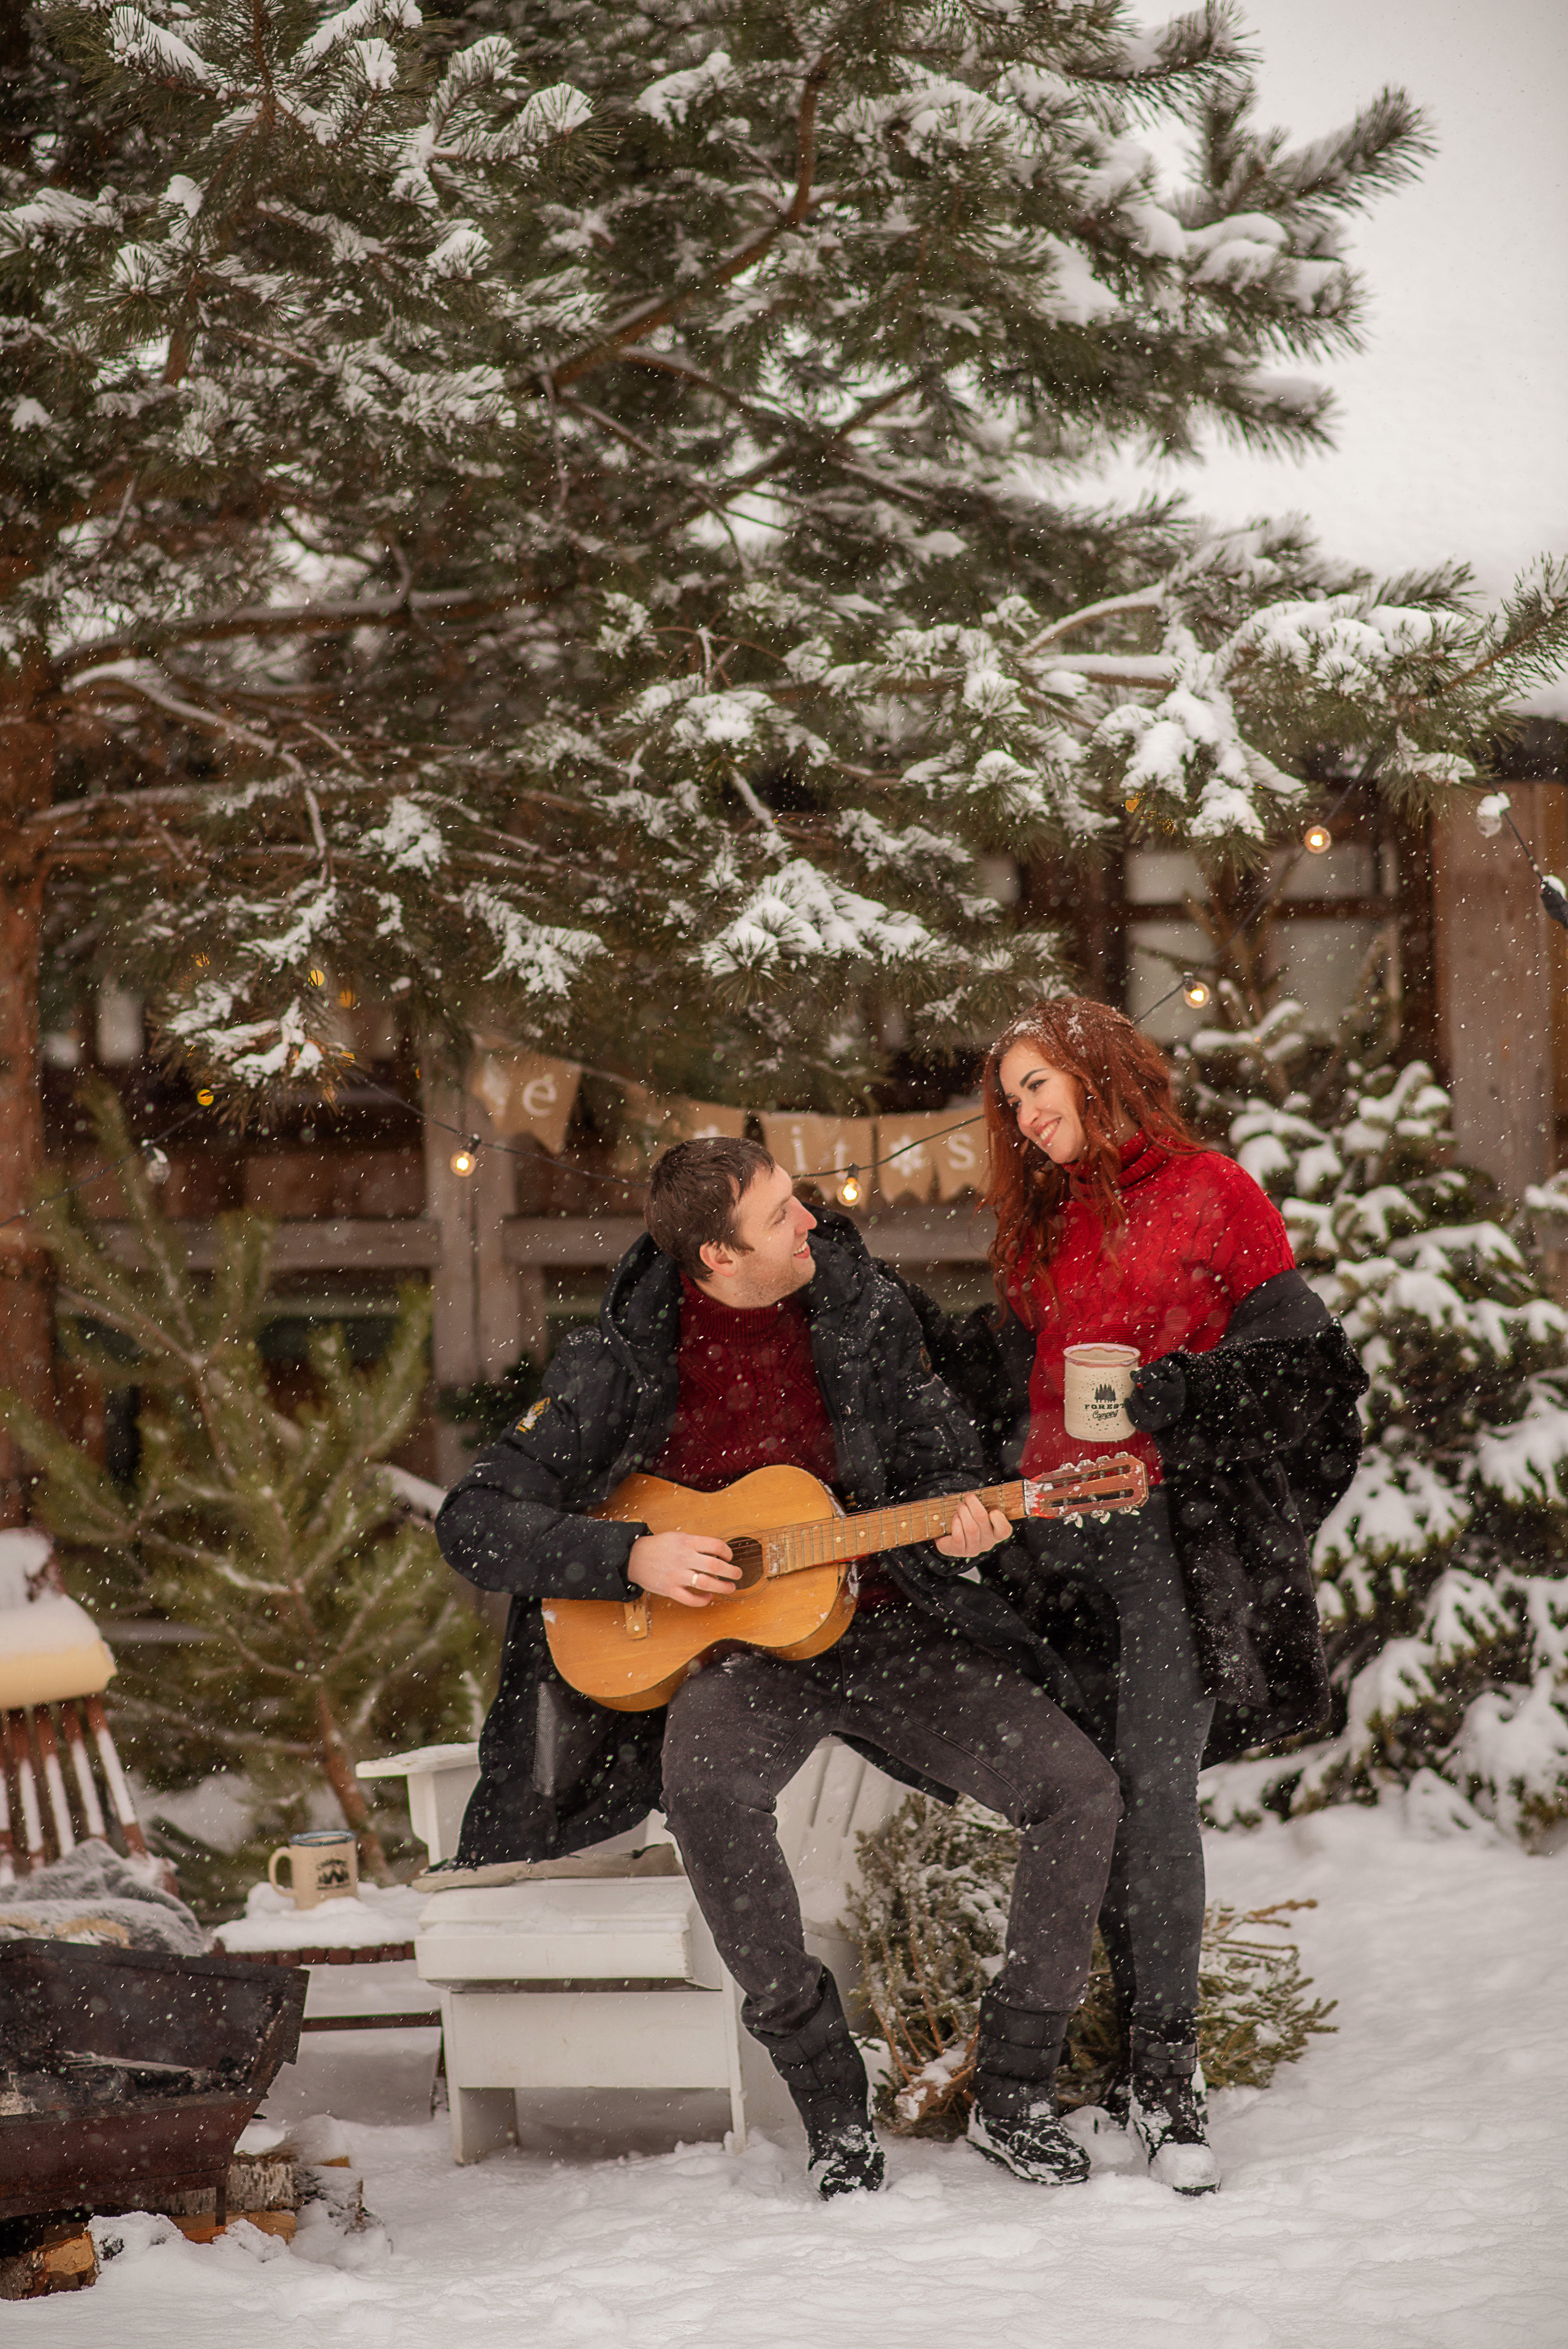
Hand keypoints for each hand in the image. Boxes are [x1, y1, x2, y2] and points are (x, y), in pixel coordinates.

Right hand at [627, 1530, 742, 1608]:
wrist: (634, 1557)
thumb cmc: (658, 1546)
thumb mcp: (677, 1537)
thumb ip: (696, 1544)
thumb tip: (717, 1553)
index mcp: (687, 1543)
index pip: (716, 1546)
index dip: (728, 1552)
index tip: (730, 1557)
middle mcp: (683, 1558)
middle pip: (715, 1566)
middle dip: (731, 1572)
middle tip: (738, 1574)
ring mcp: (677, 1575)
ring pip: (706, 1584)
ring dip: (723, 1587)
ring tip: (730, 1587)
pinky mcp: (670, 1589)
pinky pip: (690, 1599)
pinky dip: (703, 1600)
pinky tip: (709, 1597)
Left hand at [933, 1492, 1012, 1558]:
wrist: (950, 1536)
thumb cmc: (967, 1519)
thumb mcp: (977, 1512)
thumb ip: (983, 1505)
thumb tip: (979, 1495)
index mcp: (995, 1533)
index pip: (1004, 1531)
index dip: (1000, 1521)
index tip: (993, 1511)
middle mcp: (987, 1543)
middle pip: (982, 1520)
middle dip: (973, 1504)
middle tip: (968, 1497)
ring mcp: (974, 1549)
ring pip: (971, 1528)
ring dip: (963, 1512)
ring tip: (960, 1506)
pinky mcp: (959, 1551)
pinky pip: (959, 1536)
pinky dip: (956, 1524)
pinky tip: (955, 1518)